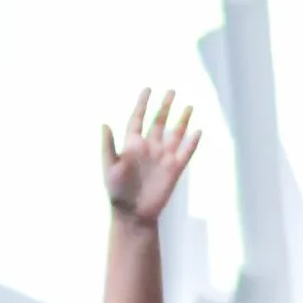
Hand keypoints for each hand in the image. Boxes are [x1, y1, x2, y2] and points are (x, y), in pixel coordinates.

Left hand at [103, 88, 201, 221]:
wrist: (134, 213)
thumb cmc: (118, 192)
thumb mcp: (109, 167)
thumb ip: (108, 146)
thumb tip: (104, 123)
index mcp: (132, 144)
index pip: (138, 118)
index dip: (142, 104)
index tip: (148, 89)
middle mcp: (149, 148)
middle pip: (159, 122)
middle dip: (165, 106)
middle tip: (171, 91)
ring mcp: (163, 158)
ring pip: (175, 134)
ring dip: (182, 120)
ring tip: (189, 106)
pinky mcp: (174, 170)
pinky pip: (186, 153)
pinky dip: (192, 142)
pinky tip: (198, 131)